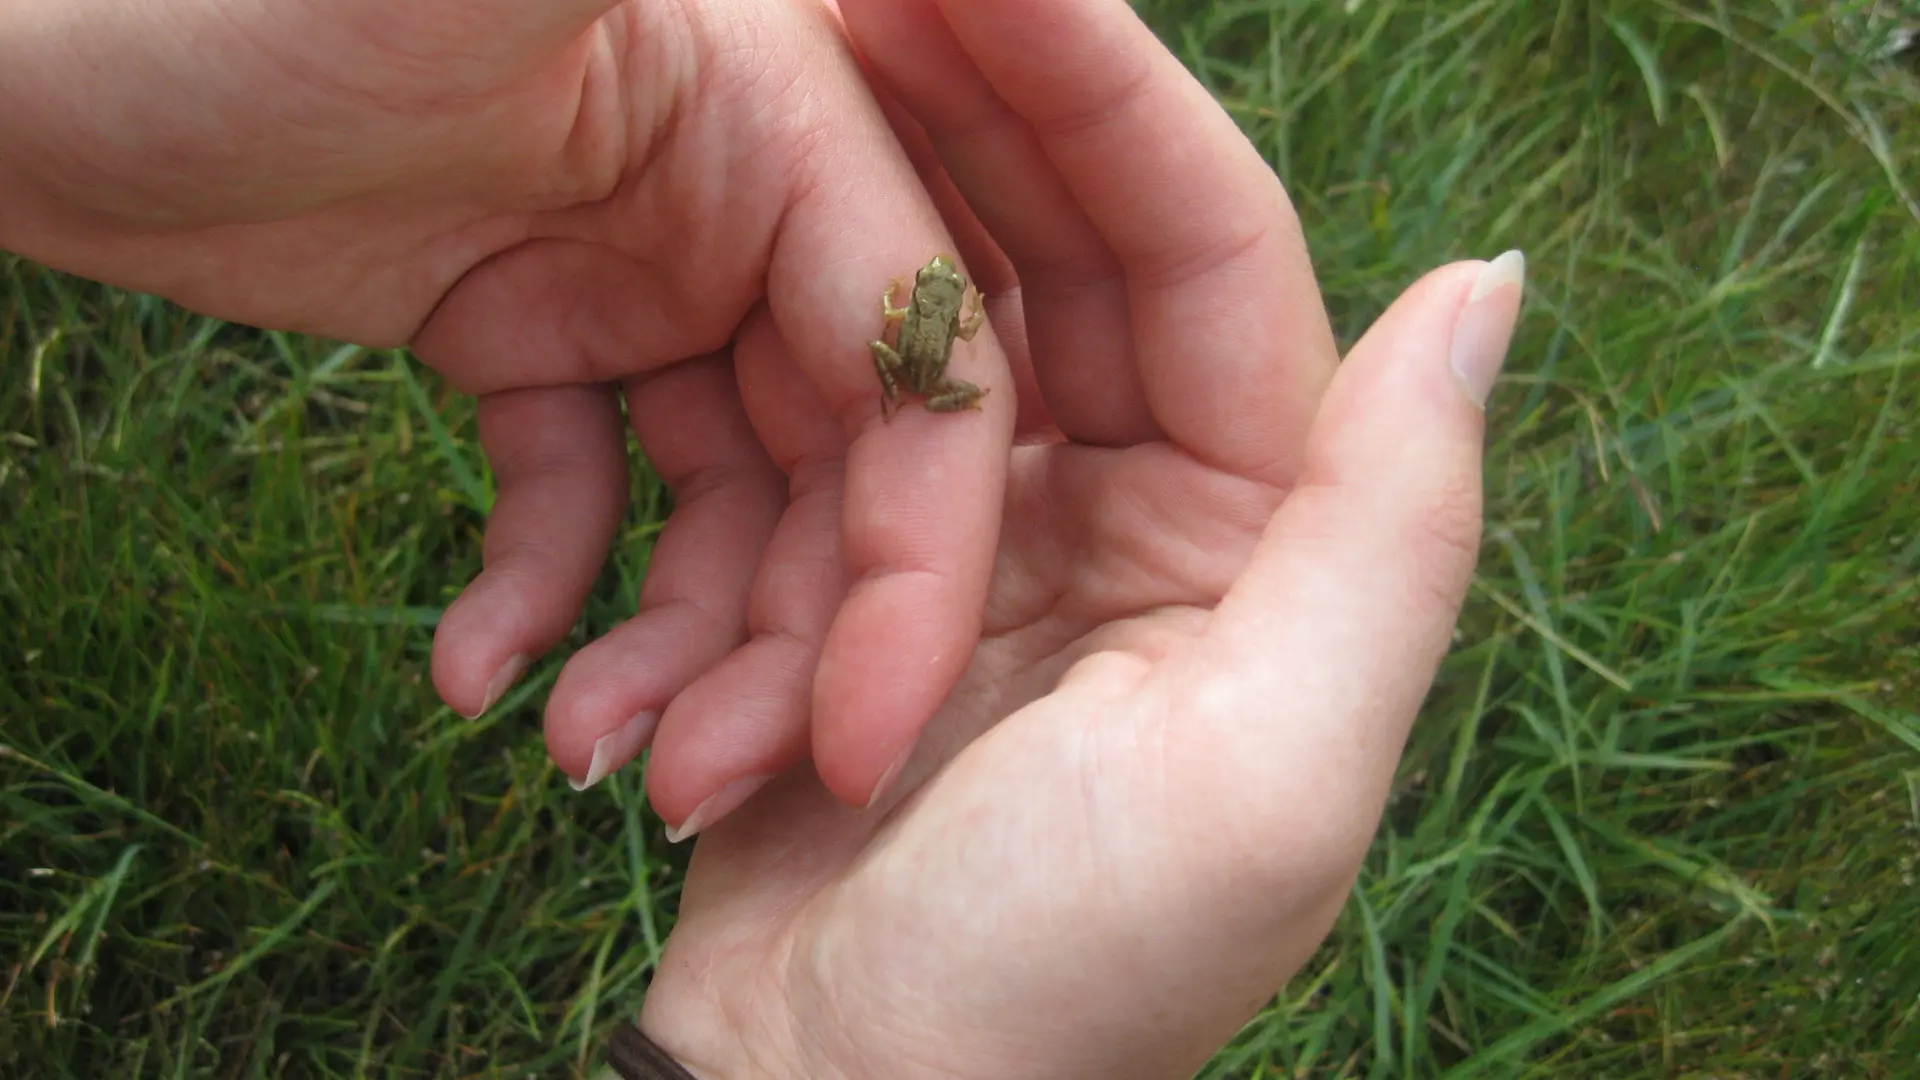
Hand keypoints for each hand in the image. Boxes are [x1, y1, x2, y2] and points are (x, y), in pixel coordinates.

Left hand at [0, 0, 1023, 819]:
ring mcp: (636, 273)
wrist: (16, 58)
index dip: (913, 564)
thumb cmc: (204, 4)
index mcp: (782, 115)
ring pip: (725, 507)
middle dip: (787, 643)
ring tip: (573, 752)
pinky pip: (587, 495)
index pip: (919, 365)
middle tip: (691, 787)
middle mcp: (741, 198)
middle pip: (841, 464)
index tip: (858, 742)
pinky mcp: (530, 332)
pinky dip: (545, 592)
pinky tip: (470, 670)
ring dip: (674, 649)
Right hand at [627, 1, 1522, 1075]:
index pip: (1208, 252)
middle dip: (971, 101)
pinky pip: (829, 423)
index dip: (1106, 91)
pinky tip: (716, 244)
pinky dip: (774, 357)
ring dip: (861, 205)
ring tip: (774, 49)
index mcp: (1267, 532)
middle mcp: (1149, 514)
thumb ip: (1393, 523)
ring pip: (940, 316)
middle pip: (1066, 252)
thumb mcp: (1267, 763)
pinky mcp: (864, 580)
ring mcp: (997, 540)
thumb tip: (1492, 279)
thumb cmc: (1056, 970)